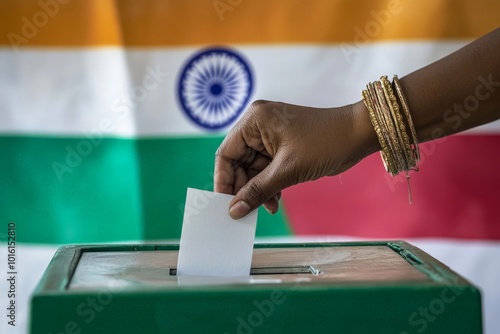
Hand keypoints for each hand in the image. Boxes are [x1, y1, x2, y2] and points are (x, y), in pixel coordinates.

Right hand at [214, 100, 376, 218]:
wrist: (358, 135)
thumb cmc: (325, 143)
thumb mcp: (288, 170)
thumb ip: (258, 190)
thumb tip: (234, 210)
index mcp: (254, 121)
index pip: (226, 153)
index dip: (224, 180)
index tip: (225, 203)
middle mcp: (258, 126)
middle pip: (238, 163)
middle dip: (245, 187)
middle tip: (248, 210)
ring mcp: (270, 136)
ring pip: (253, 168)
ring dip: (259, 189)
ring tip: (269, 206)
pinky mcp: (281, 146)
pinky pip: (266, 168)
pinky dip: (269, 184)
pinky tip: (276, 199)